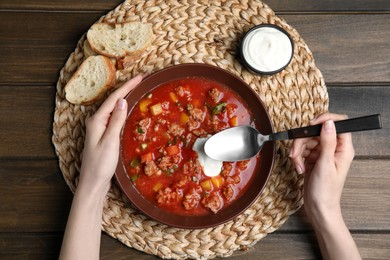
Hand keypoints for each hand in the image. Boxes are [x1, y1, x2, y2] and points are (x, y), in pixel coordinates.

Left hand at [78, 75, 142, 193]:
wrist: (92, 182)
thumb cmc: (101, 164)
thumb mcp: (110, 141)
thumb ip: (116, 120)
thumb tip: (123, 100)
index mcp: (97, 120)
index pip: (114, 98)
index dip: (128, 86)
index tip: (141, 77)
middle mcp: (96, 121)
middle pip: (113, 100)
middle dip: (127, 88)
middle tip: (142, 80)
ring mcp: (99, 128)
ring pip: (114, 108)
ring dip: (125, 97)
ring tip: (138, 90)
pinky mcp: (103, 135)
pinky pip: (114, 117)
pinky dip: (123, 110)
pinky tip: (129, 109)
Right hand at [289, 113, 354, 220]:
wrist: (318, 207)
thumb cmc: (326, 191)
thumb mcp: (325, 165)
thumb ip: (327, 142)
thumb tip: (328, 123)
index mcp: (343, 149)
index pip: (339, 124)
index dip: (324, 120)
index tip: (311, 125)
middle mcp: (334, 149)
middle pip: (316, 132)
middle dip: (302, 141)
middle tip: (295, 153)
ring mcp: (323, 153)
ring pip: (306, 140)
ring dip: (298, 151)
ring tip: (298, 165)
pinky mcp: (313, 158)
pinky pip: (302, 150)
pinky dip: (297, 158)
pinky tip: (299, 168)